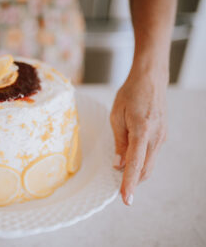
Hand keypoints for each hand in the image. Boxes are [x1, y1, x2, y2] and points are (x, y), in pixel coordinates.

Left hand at [110, 61, 167, 205]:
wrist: (150, 78)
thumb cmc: (129, 94)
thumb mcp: (116, 116)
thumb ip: (119, 142)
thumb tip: (118, 164)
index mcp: (142, 131)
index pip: (134, 165)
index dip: (129, 184)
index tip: (125, 199)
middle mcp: (156, 137)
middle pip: (145, 169)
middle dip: (133, 182)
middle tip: (120, 189)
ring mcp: (162, 137)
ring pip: (150, 164)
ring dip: (137, 173)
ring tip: (123, 174)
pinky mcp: (163, 135)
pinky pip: (152, 155)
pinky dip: (142, 162)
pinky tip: (131, 159)